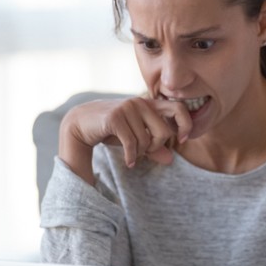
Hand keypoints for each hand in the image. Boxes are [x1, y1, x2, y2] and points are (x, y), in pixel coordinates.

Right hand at [57, 96, 192, 184]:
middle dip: (156, 147)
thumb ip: (153, 148)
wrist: (80, 124)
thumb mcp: (135, 138)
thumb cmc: (111, 130)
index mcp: (149, 104)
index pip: (178, 108)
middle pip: (164, 132)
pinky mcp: (115, 117)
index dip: (185, 124)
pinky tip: (128, 163)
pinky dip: (131, 157)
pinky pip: (132, 144)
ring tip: (131, 155)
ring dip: (140, 153)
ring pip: (147, 140)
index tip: (181, 139)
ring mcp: (127, 108)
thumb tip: (170, 160)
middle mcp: (140, 102)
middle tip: (144, 152)